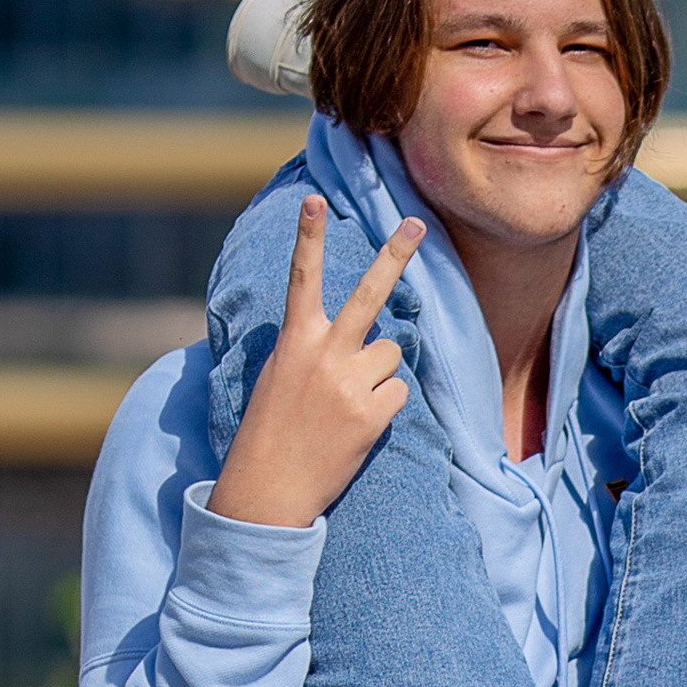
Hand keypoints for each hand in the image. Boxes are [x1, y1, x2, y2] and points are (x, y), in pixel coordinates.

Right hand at [209, 193, 423, 528]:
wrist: (269, 489)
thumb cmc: (273, 430)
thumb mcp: (282, 376)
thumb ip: (318, 347)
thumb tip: (373, 338)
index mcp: (294, 341)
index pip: (303, 278)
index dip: (309, 237)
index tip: (313, 198)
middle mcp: (323, 354)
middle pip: (369, 295)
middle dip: (395, 255)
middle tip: (416, 223)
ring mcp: (349, 384)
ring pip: (390, 354)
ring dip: (379, 374)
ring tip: (347, 403)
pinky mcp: (371, 415)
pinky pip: (398, 392)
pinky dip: (385, 406)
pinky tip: (359, 425)